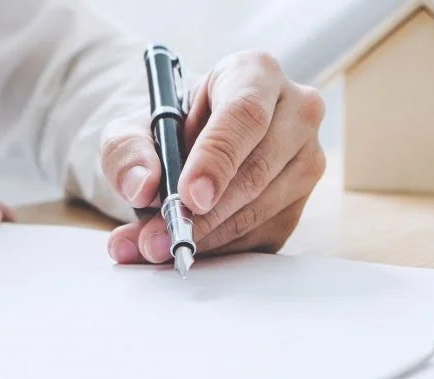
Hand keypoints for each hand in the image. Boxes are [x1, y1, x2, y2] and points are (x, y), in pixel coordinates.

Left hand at [101, 51, 325, 263]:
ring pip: (262, 210)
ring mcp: (306, 160)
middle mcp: (296, 112)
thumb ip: (127, 151)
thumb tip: (142, 187)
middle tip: (156, 239)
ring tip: (156, 248)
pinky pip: (264, 236)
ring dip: (206, 238)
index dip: (217, 159)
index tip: (188, 196)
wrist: (193, 149)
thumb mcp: (132, 128)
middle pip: (257, 170)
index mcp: (256, 74)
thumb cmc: (169, 128)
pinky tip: (187, 248)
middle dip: (204, 215)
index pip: (245, 114)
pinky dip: (220, 250)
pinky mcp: (301, 203)